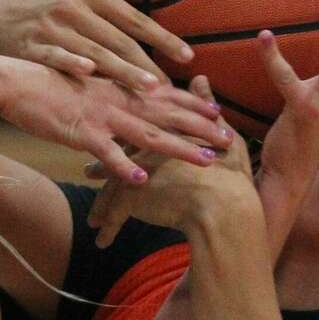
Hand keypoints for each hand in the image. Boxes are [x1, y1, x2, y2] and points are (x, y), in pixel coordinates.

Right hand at [0, 0, 194, 90]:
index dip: (161, 37)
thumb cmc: (51, 0)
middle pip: (116, 39)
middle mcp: (71, 7)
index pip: (132, 18)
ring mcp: (51, 28)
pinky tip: (89, 73)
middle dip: (146, 63)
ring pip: (93, 52)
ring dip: (121, 71)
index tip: (186, 56)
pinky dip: (71, 63)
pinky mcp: (32, 47)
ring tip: (147, 89)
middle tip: (171, 85)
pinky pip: (55, 57)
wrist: (0, 19)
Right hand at [0, 60, 230, 182]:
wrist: (13, 81)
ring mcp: (101, 117)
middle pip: (167, 115)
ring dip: (179, 148)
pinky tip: (142, 181)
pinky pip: (106, 154)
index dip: (194, 105)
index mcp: (119, 87)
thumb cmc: (47, 82)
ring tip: (207, 161)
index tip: (220, 114)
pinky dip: (124, 168)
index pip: (165, 95)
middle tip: (231, 140)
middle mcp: (117, 100)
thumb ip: (110, 91)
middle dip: (201, 128)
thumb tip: (127, 98)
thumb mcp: (85, 83)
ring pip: (147, 135)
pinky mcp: (80, 133)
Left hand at [85, 76, 252, 247]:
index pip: (135, 132)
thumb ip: (205, 109)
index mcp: (163, 133)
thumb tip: (199, 78)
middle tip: (88, 172)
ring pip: (110, 190)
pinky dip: (107, 229)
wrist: (224, 205)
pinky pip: (113, 216)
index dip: (124, 140)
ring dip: (101, 205)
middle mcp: (143, 150)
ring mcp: (134, 173)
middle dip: (102, 167)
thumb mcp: (221, 136)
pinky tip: (102, 241)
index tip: (113, 142)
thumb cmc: (230, 175)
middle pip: (115, 158)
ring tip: (94, 217)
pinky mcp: (130, 198)